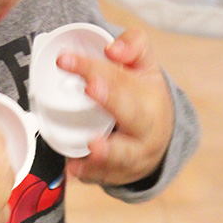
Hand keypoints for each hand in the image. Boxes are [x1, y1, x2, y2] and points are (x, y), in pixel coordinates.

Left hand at [56, 27, 173, 186]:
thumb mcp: (145, 66)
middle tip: (91, 88)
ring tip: (91, 147)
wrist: (158, 140)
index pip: (120, 78)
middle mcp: (146, 129)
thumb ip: (132, 46)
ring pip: (122, 156)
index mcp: (150, 97)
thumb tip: (112, 49)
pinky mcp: (120, 175)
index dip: (93, 67)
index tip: (64, 59)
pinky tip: (75, 169)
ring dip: (106, 153)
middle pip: (133, 115)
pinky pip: (105, 176)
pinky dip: (91, 174)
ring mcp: (135, 156)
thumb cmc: (143, 97)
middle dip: (113, 101)